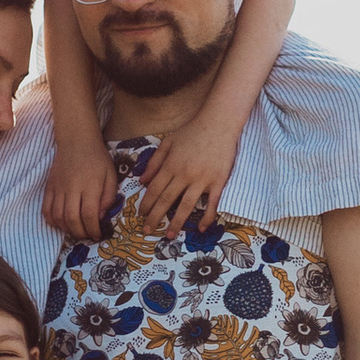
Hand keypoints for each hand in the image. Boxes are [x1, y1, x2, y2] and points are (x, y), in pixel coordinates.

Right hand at [44, 140, 120, 238]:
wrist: (76, 140)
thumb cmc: (97, 159)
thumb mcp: (111, 175)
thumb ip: (109, 197)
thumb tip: (101, 216)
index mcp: (89, 185)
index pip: (89, 214)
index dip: (93, 229)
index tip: (98, 235)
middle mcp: (72, 188)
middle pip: (72, 218)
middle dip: (80, 233)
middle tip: (88, 236)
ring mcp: (58, 188)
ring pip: (58, 216)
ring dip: (67, 229)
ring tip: (76, 231)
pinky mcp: (49, 187)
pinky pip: (46, 209)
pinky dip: (52, 221)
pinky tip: (61, 224)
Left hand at [135, 110, 240, 233]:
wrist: (219, 123)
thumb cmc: (192, 131)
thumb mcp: (168, 142)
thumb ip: (154, 162)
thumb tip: (142, 181)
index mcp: (171, 165)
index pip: (155, 189)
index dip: (146, 204)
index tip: (141, 215)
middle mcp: (184, 174)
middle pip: (167, 200)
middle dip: (155, 217)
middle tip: (147, 231)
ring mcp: (202, 179)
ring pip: (187, 206)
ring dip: (177, 222)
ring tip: (169, 236)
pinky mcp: (218, 182)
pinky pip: (212, 203)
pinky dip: (207, 217)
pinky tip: (201, 229)